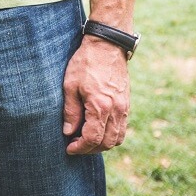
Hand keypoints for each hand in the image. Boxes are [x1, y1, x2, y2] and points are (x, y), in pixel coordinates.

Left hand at [63, 36, 129, 153]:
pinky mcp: (127, 103)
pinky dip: (111, 135)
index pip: (93, 138)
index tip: (69, 148)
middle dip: (90, 149)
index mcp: (101, 106)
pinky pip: (122, 128)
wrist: (107, 46)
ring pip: (118, 138)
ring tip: (85, 140)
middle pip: (107, 142)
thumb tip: (68, 132)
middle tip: (75, 146)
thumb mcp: (70, 85)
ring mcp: (124, 107)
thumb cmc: (85, 63)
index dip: (80, 147)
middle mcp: (117, 110)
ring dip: (102, 144)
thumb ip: (71, 111)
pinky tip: (97, 130)